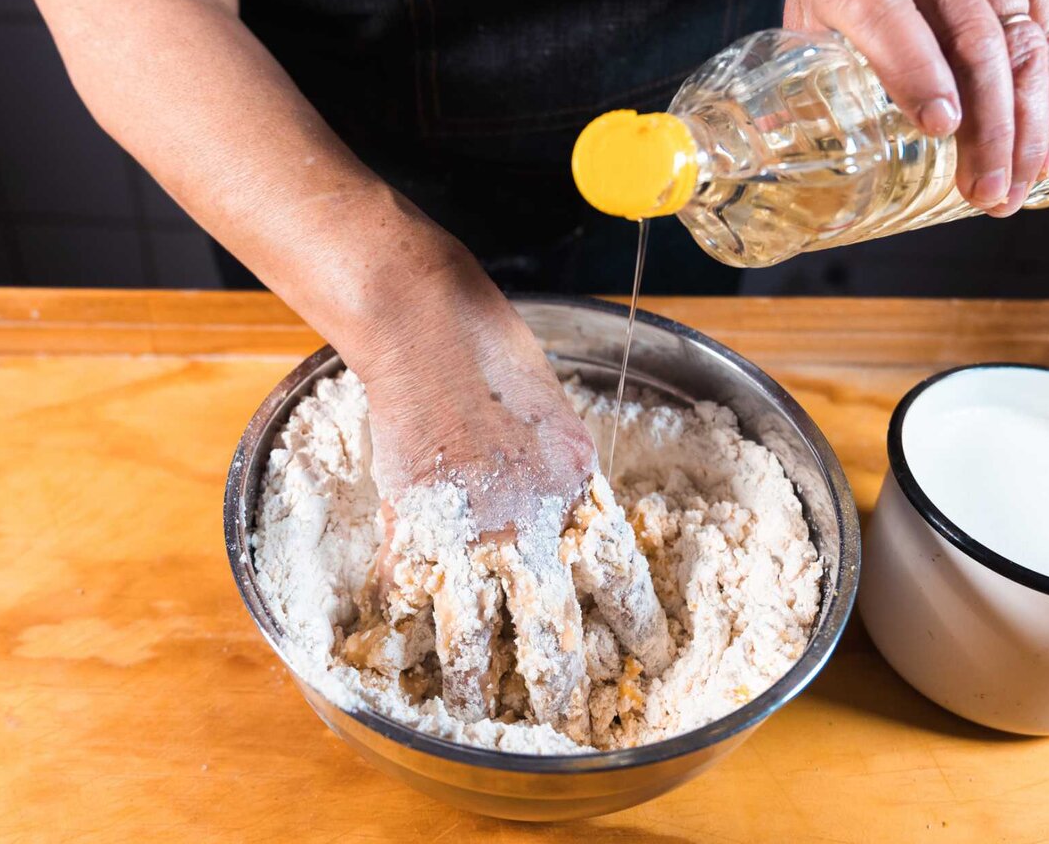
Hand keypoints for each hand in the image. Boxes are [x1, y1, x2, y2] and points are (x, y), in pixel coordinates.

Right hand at [337, 242, 668, 737]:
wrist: (430, 330)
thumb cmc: (498, 355)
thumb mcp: (560, 419)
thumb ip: (567, 478)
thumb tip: (572, 525)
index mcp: (575, 490)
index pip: (616, 573)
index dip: (636, 619)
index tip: (651, 652)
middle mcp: (526, 521)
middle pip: (550, 623)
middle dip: (561, 681)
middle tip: (571, 719)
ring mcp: (464, 528)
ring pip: (471, 629)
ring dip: (472, 677)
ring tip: (474, 711)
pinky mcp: (408, 523)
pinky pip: (405, 594)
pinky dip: (398, 630)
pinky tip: (396, 660)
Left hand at [784, 0, 1048, 216]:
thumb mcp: (810, 14)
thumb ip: (800, 80)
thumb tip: (774, 153)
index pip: (889, 14)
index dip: (916, 69)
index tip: (939, 126)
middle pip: (972, 38)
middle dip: (988, 127)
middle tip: (985, 193)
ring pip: (1022, 42)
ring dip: (1025, 127)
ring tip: (1012, 191)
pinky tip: (1042, 153)